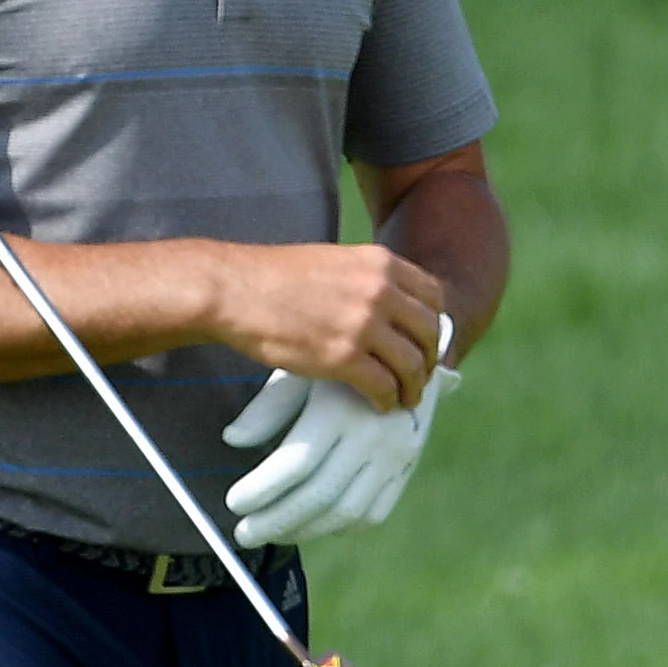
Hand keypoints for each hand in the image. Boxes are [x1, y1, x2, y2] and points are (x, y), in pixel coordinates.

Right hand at [209, 243, 450, 411]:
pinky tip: (380, 405)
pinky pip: (384, 386)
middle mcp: (380, 290)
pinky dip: (387, 400)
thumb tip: (389, 306)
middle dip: (428, 359)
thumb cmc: (275, 277)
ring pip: (412, 365)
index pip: (434, 296)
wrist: (233, 289)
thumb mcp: (335, 262)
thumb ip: (367, 279)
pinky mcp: (344, 357)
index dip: (433, 324)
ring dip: (413, 387)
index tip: (423, 343)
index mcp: (381, 263)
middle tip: (419, 377)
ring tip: (405, 399)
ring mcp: (364, 324)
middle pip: (429, 333)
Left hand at [224, 321, 460, 545]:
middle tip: (244, 533)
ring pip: (346, 512)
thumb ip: (267, 408)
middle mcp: (371, 435)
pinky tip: (314, 524)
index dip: (260, 490)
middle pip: (318, 495)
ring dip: (305, 530)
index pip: (295, 465)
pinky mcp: (406, 468)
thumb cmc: (337, 362)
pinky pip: (373, 513)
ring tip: (273, 532)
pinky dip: (340, 526)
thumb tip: (232, 440)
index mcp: (339, 408)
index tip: (233, 503)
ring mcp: (395, 456)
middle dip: (275, 521)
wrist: (406, 353)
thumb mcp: (299, 373)